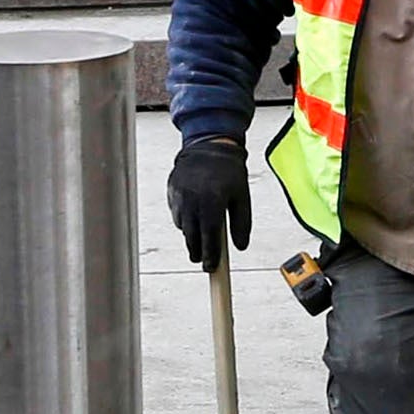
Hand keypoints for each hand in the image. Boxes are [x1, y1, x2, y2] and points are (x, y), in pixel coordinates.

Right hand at [167, 129, 251, 270]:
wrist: (210, 145)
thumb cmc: (230, 173)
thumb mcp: (242, 197)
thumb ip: (242, 224)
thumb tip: (240, 247)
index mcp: (212, 201)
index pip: (209, 236)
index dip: (210, 255)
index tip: (210, 268)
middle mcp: (192, 199)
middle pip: (191, 236)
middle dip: (197, 250)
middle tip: (203, 260)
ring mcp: (179, 195)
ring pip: (183, 225)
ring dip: (191, 234)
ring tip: (201, 232)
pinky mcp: (171, 191)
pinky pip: (177, 213)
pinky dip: (185, 218)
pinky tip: (194, 213)